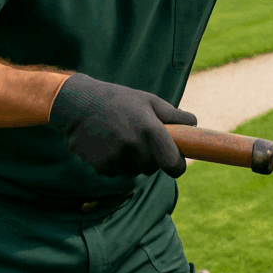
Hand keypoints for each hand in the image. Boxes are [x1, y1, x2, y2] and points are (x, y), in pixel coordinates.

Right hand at [48, 73, 197, 177]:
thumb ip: (174, 116)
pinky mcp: (100, 166)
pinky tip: (106, 143)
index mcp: (151, 130)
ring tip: (120, 136)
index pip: (174, 165)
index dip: (177, 166)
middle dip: (151, 158)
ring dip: (131, 160)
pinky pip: (116, 172)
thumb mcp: (149, 101)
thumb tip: (194, 125)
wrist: (78, 104)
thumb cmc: (119, 100)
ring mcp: (116, 158)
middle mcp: (134, 147)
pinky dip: (114, 162)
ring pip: (134, 171)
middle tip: (139, 138)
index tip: (175, 162)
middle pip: (153, 168)